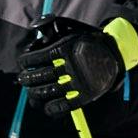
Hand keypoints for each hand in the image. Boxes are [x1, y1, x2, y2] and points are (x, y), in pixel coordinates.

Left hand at [18, 15, 132, 112]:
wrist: (115, 51)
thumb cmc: (88, 41)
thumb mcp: (70, 29)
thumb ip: (52, 28)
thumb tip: (34, 32)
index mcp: (64, 49)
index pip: (35, 58)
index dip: (25, 61)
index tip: (23, 63)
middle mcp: (70, 66)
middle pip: (40, 76)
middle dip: (27, 79)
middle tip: (23, 79)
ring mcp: (78, 81)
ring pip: (49, 91)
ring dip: (35, 94)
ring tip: (32, 93)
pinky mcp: (86, 95)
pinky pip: (65, 106)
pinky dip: (53, 109)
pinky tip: (47, 107)